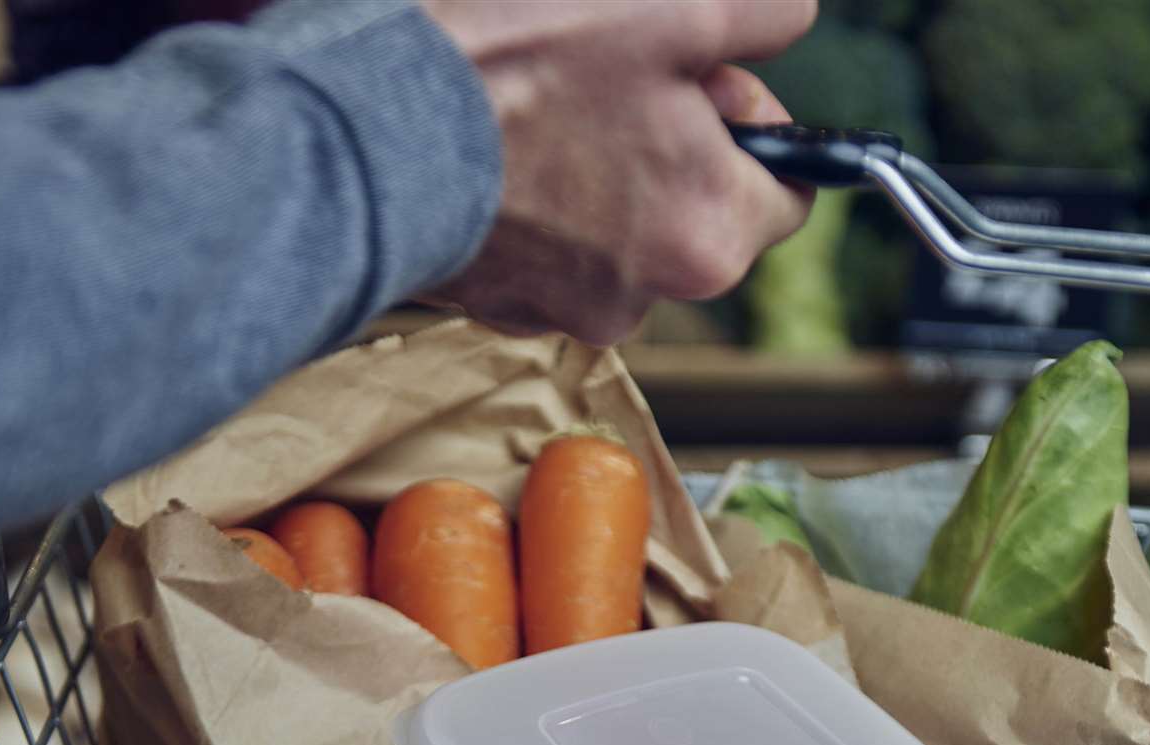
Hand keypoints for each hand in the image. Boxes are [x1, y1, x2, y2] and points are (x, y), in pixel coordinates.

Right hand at [419, 0, 815, 345]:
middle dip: (670, 140)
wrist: (359, 136)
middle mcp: (646, 297)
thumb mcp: (673, 4)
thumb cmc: (516, 68)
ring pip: (619, 224)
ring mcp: (564, 308)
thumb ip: (763, 15)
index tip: (704, 74)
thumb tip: (785, 24)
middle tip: (608, 74)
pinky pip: (549, 244)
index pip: (790, 191)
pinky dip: (537, 199)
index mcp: (711, 237)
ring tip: (538, 106)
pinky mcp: (499, 302)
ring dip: (599, 166)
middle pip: (697, 206)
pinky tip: (497, 149)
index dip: (753, 118)